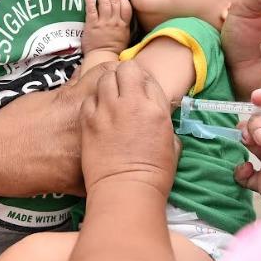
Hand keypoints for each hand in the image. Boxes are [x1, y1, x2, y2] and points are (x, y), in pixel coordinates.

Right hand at [32, 61, 118, 195]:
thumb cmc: (14, 123)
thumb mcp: (44, 96)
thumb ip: (71, 88)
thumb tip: (85, 76)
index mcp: (78, 99)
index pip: (113, 77)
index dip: (119, 78)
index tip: (121, 83)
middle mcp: (88, 124)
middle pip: (123, 111)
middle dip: (125, 113)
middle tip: (124, 117)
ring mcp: (86, 154)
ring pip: (120, 147)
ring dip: (120, 145)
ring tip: (118, 146)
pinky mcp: (81, 179)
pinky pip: (105, 176)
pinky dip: (105, 174)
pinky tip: (103, 172)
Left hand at [79, 61, 179, 197]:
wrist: (126, 191)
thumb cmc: (154, 176)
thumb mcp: (172, 145)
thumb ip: (163, 123)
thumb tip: (157, 116)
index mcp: (156, 109)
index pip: (148, 77)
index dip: (144, 82)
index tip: (140, 92)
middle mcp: (132, 103)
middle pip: (126, 69)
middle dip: (125, 75)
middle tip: (123, 89)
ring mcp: (108, 110)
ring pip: (105, 78)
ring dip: (108, 85)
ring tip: (109, 100)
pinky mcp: (88, 120)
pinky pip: (88, 98)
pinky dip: (93, 102)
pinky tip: (97, 114)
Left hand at [82, 0, 132, 54]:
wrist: (102, 58)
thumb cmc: (113, 50)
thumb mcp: (124, 37)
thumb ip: (124, 25)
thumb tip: (123, 16)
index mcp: (124, 25)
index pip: (126, 6)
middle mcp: (115, 22)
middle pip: (114, 1)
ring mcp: (104, 23)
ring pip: (104, 3)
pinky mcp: (92, 25)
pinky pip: (92, 11)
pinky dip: (90, 1)